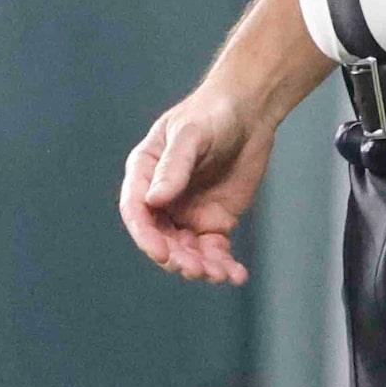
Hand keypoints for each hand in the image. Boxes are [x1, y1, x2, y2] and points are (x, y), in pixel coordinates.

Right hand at [119, 87, 277, 284]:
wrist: (249, 112)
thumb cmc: (212, 113)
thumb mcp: (191, 135)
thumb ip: (173, 166)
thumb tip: (153, 200)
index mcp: (144, 173)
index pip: (136, 211)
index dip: (145, 236)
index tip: (161, 253)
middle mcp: (161, 198)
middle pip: (160, 238)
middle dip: (176, 258)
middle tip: (196, 269)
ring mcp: (187, 212)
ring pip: (186, 251)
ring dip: (200, 267)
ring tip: (222, 274)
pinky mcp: (214, 221)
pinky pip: (214, 251)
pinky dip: (224, 266)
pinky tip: (237, 274)